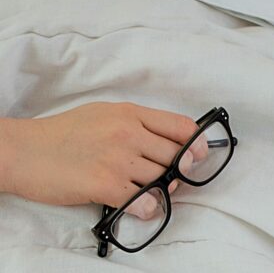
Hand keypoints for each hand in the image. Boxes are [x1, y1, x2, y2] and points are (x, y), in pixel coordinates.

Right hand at [3, 102, 206, 217]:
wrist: (24, 150)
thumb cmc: (64, 133)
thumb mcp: (104, 113)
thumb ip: (137, 124)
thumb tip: (167, 141)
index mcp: (130, 113)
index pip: (180, 126)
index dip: (197, 143)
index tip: (199, 154)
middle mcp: (129, 133)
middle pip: (177, 155)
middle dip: (180, 170)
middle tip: (170, 178)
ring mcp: (118, 158)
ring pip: (162, 179)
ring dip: (162, 190)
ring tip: (150, 191)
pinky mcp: (104, 184)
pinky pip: (143, 201)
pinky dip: (147, 208)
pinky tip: (140, 206)